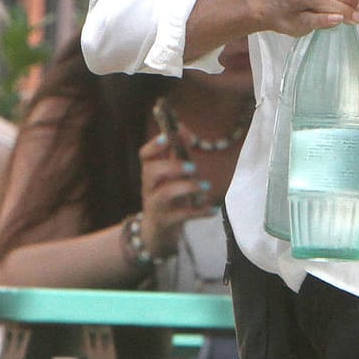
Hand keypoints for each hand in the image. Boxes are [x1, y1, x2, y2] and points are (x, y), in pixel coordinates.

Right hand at [136, 134, 215, 258]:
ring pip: (165, 193)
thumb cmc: (168, 197)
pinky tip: (213, 209)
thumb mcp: (170, 175)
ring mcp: (155, 206)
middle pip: (151, 171)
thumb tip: (182, 126)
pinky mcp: (165, 222)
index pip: (144, 156)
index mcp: (150, 173)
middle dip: (172, 166)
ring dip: (187, 187)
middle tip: (192, 166)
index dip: (154, 145)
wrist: (157, 232)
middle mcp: (149, 188)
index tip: (168, 136)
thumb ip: (176, 153)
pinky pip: (181, 216)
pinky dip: (199, 212)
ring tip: (205, 186)